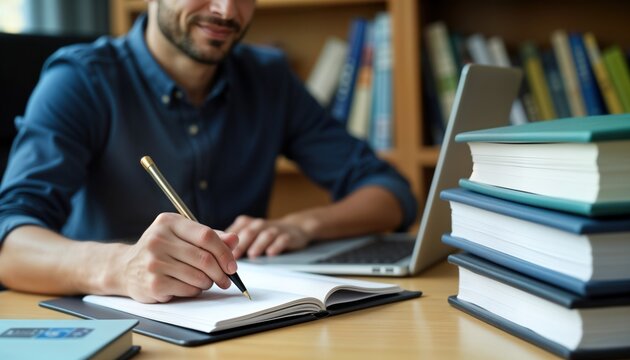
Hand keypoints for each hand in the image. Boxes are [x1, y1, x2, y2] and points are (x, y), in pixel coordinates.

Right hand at [119, 213, 238, 302]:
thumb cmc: (160, 250)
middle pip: (204, 258)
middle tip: (226, 279)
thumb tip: (235, 240)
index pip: (206, 236)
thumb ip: (209, 237)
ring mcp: (154, 262)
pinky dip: (195, 290)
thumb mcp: (182, 235)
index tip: (232, 264)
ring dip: (208, 282)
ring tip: (206, 281)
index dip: (224, 252)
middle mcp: (158, 240)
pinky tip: (189, 286)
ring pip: (198, 276)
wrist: (124, 267)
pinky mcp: (153, 283)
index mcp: (169, 222)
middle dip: (221, 272)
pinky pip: (188, 289)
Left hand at [226, 215, 310, 258]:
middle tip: (233, 257)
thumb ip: (233, 244)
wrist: (294, 228)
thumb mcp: (249, 236)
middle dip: (241, 244)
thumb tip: (215, 258)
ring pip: (266, 234)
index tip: (222, 253)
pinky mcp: (288, 235)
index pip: (235, 230)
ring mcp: (275, 229)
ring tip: (252, 255)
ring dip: (258, 244)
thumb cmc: (265, 235)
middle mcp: (260, 224)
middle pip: (249, 231)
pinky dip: (277, 246)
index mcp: (247, 223)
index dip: (228, 242)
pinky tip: (271, 253)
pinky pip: (282, 239)